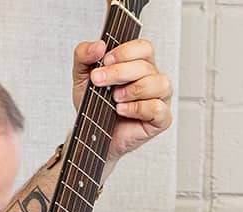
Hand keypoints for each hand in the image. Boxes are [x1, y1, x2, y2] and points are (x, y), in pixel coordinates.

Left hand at [72, 38, 172, 163]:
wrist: (93, 136)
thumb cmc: (95, 106)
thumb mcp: (81, 76)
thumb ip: (84, 54)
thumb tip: (99, 45)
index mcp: (139, 64)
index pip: (143, 48)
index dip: (125, 52)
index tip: (105, 61)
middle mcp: (152, 79)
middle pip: (146, 66)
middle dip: (119, 72)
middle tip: (100, 81)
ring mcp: (160, 99)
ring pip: (160, 84)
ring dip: (134, 89)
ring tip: (115, 98)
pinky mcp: (161, 119)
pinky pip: (158, 109)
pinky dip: (138, 108)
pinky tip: (122, 110)